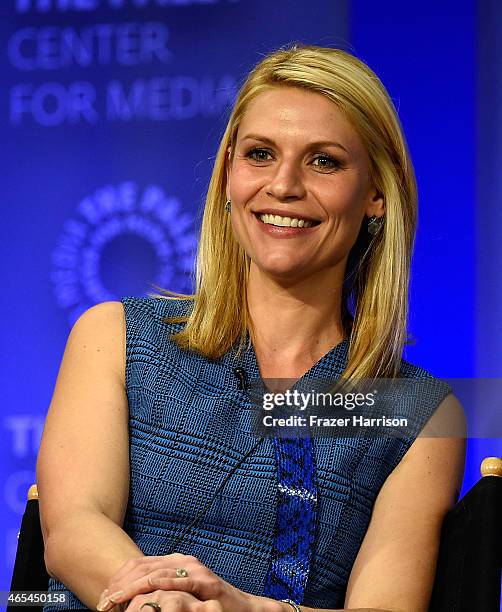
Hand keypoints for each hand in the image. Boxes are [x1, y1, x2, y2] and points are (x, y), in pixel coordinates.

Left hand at [96, 553, 280, 611]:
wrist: (243, 609)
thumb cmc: (208, 606)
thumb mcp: (179, 596)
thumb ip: (160, 593)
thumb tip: (131, 602)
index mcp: (176, 561)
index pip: (139, 565)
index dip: (118, 580)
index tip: (103, 597)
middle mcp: (184, 561)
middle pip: (143, 568)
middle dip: (119, 585)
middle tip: (102, 603)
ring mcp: (195, 570)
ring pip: (154, 574)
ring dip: (130, 590)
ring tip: (113, 604)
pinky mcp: (205, 583)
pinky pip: (174, 584)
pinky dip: (154, 591)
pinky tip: (140, 600)